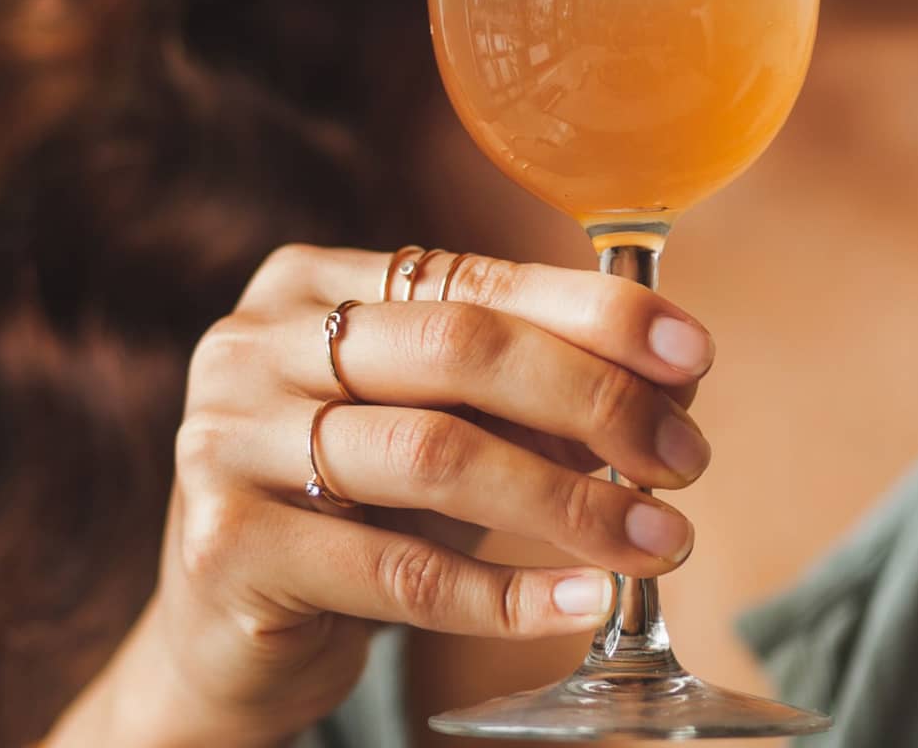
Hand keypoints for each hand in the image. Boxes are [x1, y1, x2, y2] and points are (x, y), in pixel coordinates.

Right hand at [50, 245, 715, 745]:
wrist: (224, 637)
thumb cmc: (349, 514)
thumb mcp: (430, 430)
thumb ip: (522, 395)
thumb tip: (673, 381)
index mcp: (307, 286)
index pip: (471, 280)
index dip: (591, 312)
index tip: (693, 354)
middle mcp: (254, 344)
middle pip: (456, 347)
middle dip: (593, 397)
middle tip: (685, 456)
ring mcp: (228, 440)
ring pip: (435, 454)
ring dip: (571, 501)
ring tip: (661, 538)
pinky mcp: (227, 545)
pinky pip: (399, 572)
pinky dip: (507, 593)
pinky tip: (585, 600)